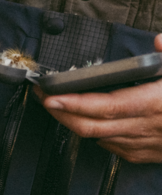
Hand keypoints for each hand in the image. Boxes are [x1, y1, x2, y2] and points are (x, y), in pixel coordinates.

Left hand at [43, 34, 161, 163]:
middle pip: (92, 126)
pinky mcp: (150, 155)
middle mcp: (149, 127)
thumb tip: (160, 39)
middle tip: (43, 97)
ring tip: (57, 107)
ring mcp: (148, 144)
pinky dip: (96, 136)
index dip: (74, 102)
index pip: (105, 106)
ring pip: (99, 139)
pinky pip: (114, 149)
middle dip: (60, 114)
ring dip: (74, 124)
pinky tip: (89, 124)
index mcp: (156, 104)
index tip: (50, 95)